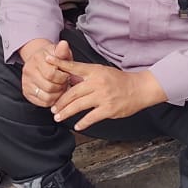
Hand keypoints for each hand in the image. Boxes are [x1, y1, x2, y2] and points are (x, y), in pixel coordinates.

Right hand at [19, 38, 73, 107]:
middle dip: (61, 86)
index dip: (63, 77)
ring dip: (57, 95)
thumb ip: (62, 50)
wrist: (40, 59)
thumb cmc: (53, 57)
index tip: (66, 75)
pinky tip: (55, 93)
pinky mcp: (27, 92)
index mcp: (37, 59)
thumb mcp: (60, 52)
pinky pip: (42, 102)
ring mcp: (26, 83)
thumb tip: (64, 44)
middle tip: (64, 82)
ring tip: (60, 87)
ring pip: (46, 97)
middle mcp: (29, 71)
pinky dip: (52, 100)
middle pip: (49, 87)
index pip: (51, 74)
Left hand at [49, 61, 164, 131]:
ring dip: (66, 112)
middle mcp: (97, 82)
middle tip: (53, 107)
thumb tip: (69, 78)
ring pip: (79, 105)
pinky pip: (91, 117)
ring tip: (59, 117)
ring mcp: (103, 96)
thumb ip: (87, 75)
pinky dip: (82, 122)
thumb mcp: (103, 71)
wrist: (140, 88)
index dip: (60, 64)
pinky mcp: (109, 109)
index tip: (47, 61)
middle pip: (72, 92)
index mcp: (95, 71)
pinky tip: (77, 126)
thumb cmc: (120, 80)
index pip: (74, 67)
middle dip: (60, 101)